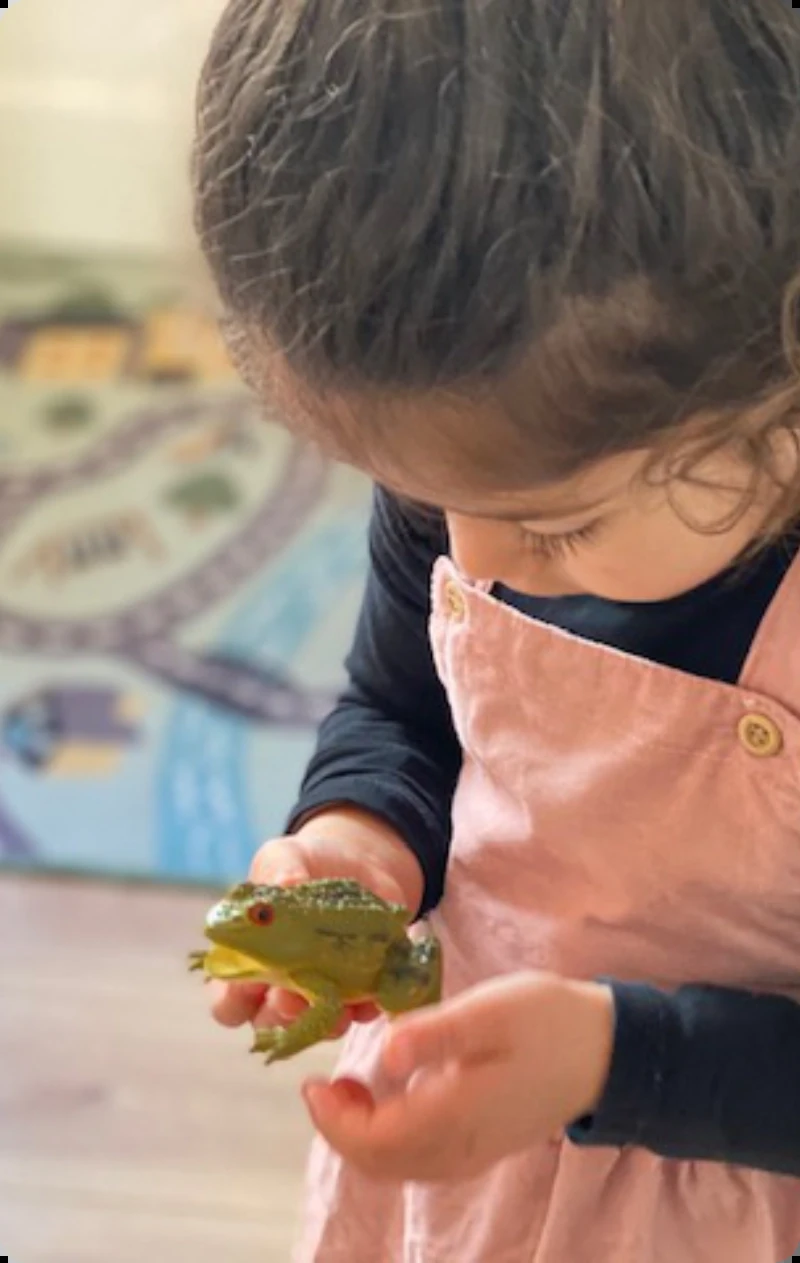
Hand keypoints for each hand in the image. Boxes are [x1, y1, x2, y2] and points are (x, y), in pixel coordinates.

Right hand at [209, 806, 423, 1038]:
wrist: (360, 862)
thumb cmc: (305, 864)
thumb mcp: (285, 856)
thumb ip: (279, 869)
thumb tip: (284, 884)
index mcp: (248, 961)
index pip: (227, 1003)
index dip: (233, 1000)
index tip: (249, 981)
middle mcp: (280, 986)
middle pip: (268, 1021)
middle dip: (280, 1012)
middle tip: (293, 992)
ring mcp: (320, 993)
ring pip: (314, 1027)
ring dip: (325, 1022)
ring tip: (338, 1006)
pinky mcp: (359, 991)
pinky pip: (360, 1013)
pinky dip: (365, 1007)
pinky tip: (371, 994)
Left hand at [301, 971, 614, 1181]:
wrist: (608, 1050)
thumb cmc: (547, 1019)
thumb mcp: (490, 1011)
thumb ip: (436, 1033)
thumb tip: (386, 1049)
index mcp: (456, 1116)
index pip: (375, 1143)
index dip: (334, 1120)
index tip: (313, 1084)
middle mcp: (461, 1147)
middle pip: (381, 1163)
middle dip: (342, 1129)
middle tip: (325, 1084)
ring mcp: (474, 1151)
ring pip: (400, 1166)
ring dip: (364, 1136)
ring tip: (349, 1087)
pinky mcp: (484, 1143)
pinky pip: (422, 1159)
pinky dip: (392, 1138)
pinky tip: (391, 1096)